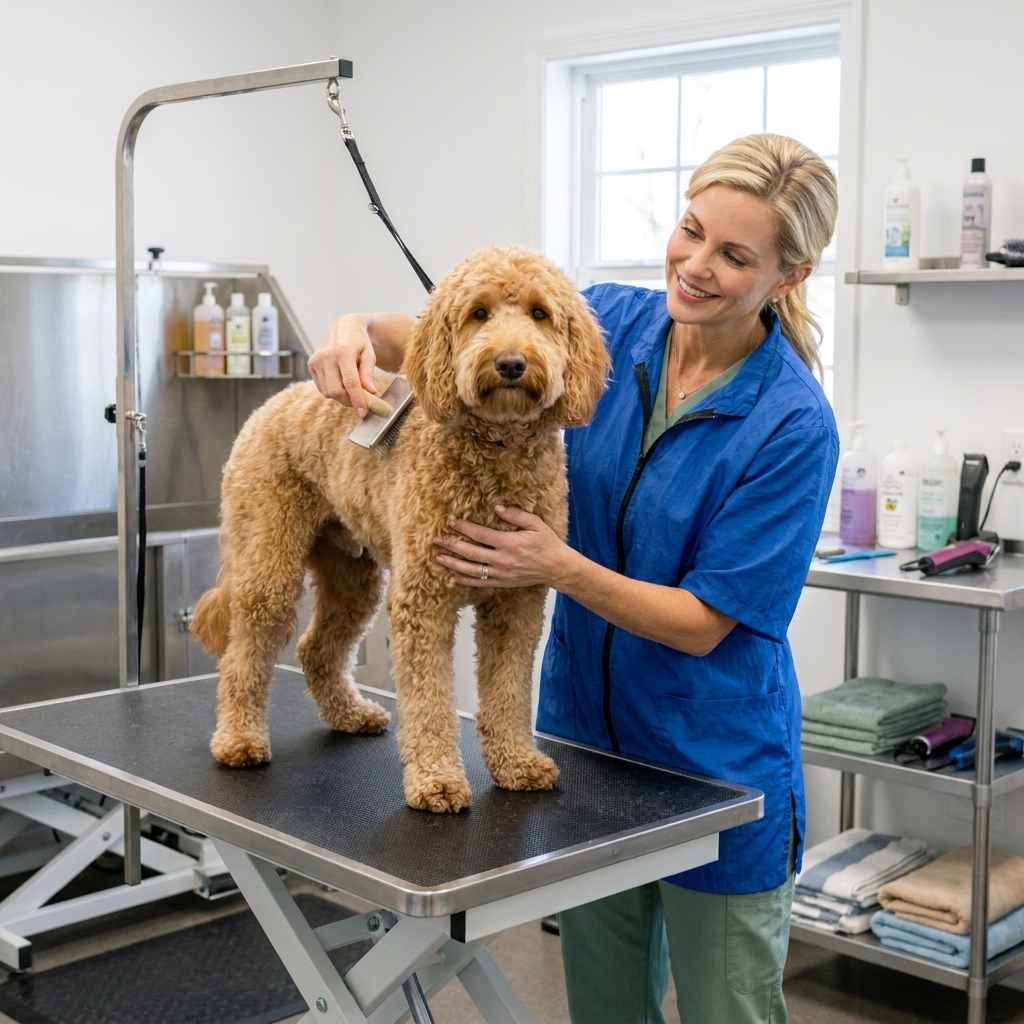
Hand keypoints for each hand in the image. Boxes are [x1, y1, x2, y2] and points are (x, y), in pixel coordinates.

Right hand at [308, 313, 376, 415]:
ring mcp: (316, 360)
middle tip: (360, 401)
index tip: (364, 413)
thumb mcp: (369, 355)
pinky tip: (340, 382)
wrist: (343, 327)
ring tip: (351, 389)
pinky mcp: (311, 364)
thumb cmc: (360, 343)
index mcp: (343, 352)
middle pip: (335, 390)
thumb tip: (370, 392)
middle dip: (348, 401)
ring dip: (341, 396)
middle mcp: (327, 356)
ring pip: (327, 391)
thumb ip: (368, 373)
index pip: (350, 382)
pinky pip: (321, 387)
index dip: (357, 400)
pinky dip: (332, 390)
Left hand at [434, 506, 574, 587]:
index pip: (480, 534)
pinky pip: (480, 583)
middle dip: (451, 545)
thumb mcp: (536, 523)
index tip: (451, 522)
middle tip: (437, 540)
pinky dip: (466, 581)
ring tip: (438, 558)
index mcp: (509, 543)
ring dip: (453, 564)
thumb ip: (516, 515)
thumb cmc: (547, 543)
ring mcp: (501, 573)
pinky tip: (453, 577)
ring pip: (471, 569)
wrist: (557, 568)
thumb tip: (497, 507)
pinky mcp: (503, 582)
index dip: (464, 528)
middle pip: (470, 552)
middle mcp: (502, 559)